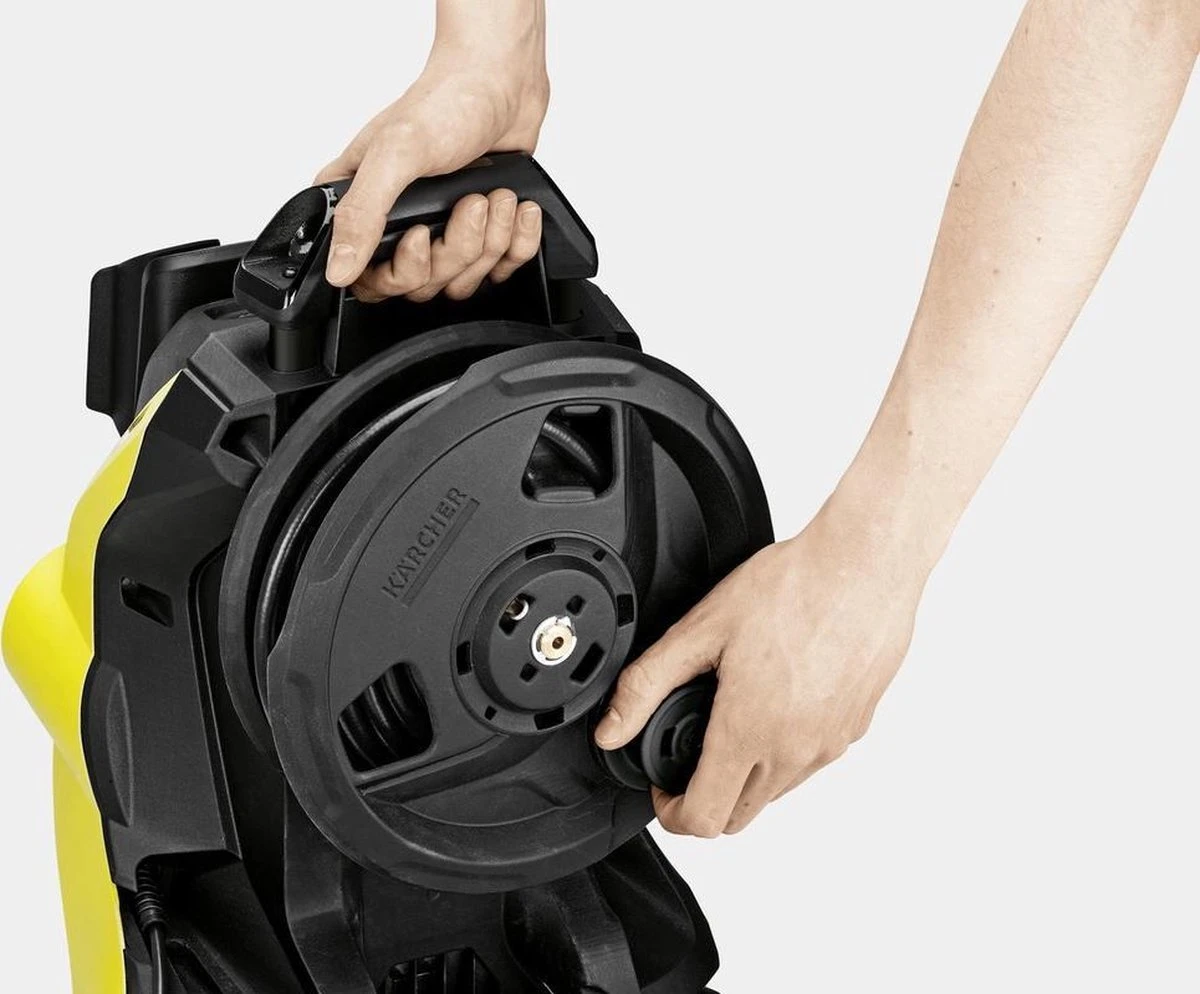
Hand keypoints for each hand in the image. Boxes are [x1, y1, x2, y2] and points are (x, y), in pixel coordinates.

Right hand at [316, 5, 548, 301]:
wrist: (503, 82)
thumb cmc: (446, 103)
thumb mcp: (394, 155)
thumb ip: (362, 214)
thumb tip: (338, 268)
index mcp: (363, 206)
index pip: (369, 280)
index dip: (400, 273)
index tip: (420, 235)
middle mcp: (399, 225)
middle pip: (423, 285)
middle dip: (456, 247)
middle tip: (468, 203)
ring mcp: (443, 232)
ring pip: (463, 279)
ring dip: (490, 239)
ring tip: (493, 195)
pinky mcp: (483, 235)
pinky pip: (501, 267)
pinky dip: (517, 239)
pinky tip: (515, 206)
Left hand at [595, 496, 931, 836]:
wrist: (866, 563)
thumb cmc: (793, 588)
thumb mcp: (702, 630)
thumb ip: (646, 685)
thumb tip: (611, 730)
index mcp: (750, 732)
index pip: (703, 819)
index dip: (671, 812)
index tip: (663, 783)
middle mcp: (795, 751)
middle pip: (739, 817)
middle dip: (705, 798)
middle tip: (690, 751)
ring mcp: (830, 743)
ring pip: (776, 792)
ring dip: (745, 774)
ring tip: (732, 714)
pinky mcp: (855, 728)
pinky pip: (811, 762)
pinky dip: (784, 750)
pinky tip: (776, 699)